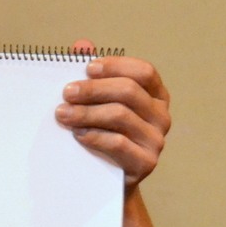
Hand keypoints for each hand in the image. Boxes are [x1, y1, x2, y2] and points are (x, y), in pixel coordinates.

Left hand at [55, 39, 171, 186]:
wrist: (109, 182)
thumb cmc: (105, 135)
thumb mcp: (100, 104)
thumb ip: (94, 74)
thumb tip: (81, 45)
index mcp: (156, 96)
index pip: (144, 72)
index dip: (116, 66)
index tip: (88, 68)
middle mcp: (162, 117)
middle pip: (129, 92)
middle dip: (94, 90)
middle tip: (67, 92)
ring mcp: (157, 140)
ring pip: (121, 116)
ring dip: (87, 113)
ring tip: (63, 114)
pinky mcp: (146, 162)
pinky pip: (118, 143)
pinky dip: (94, 136)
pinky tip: (77, 134)